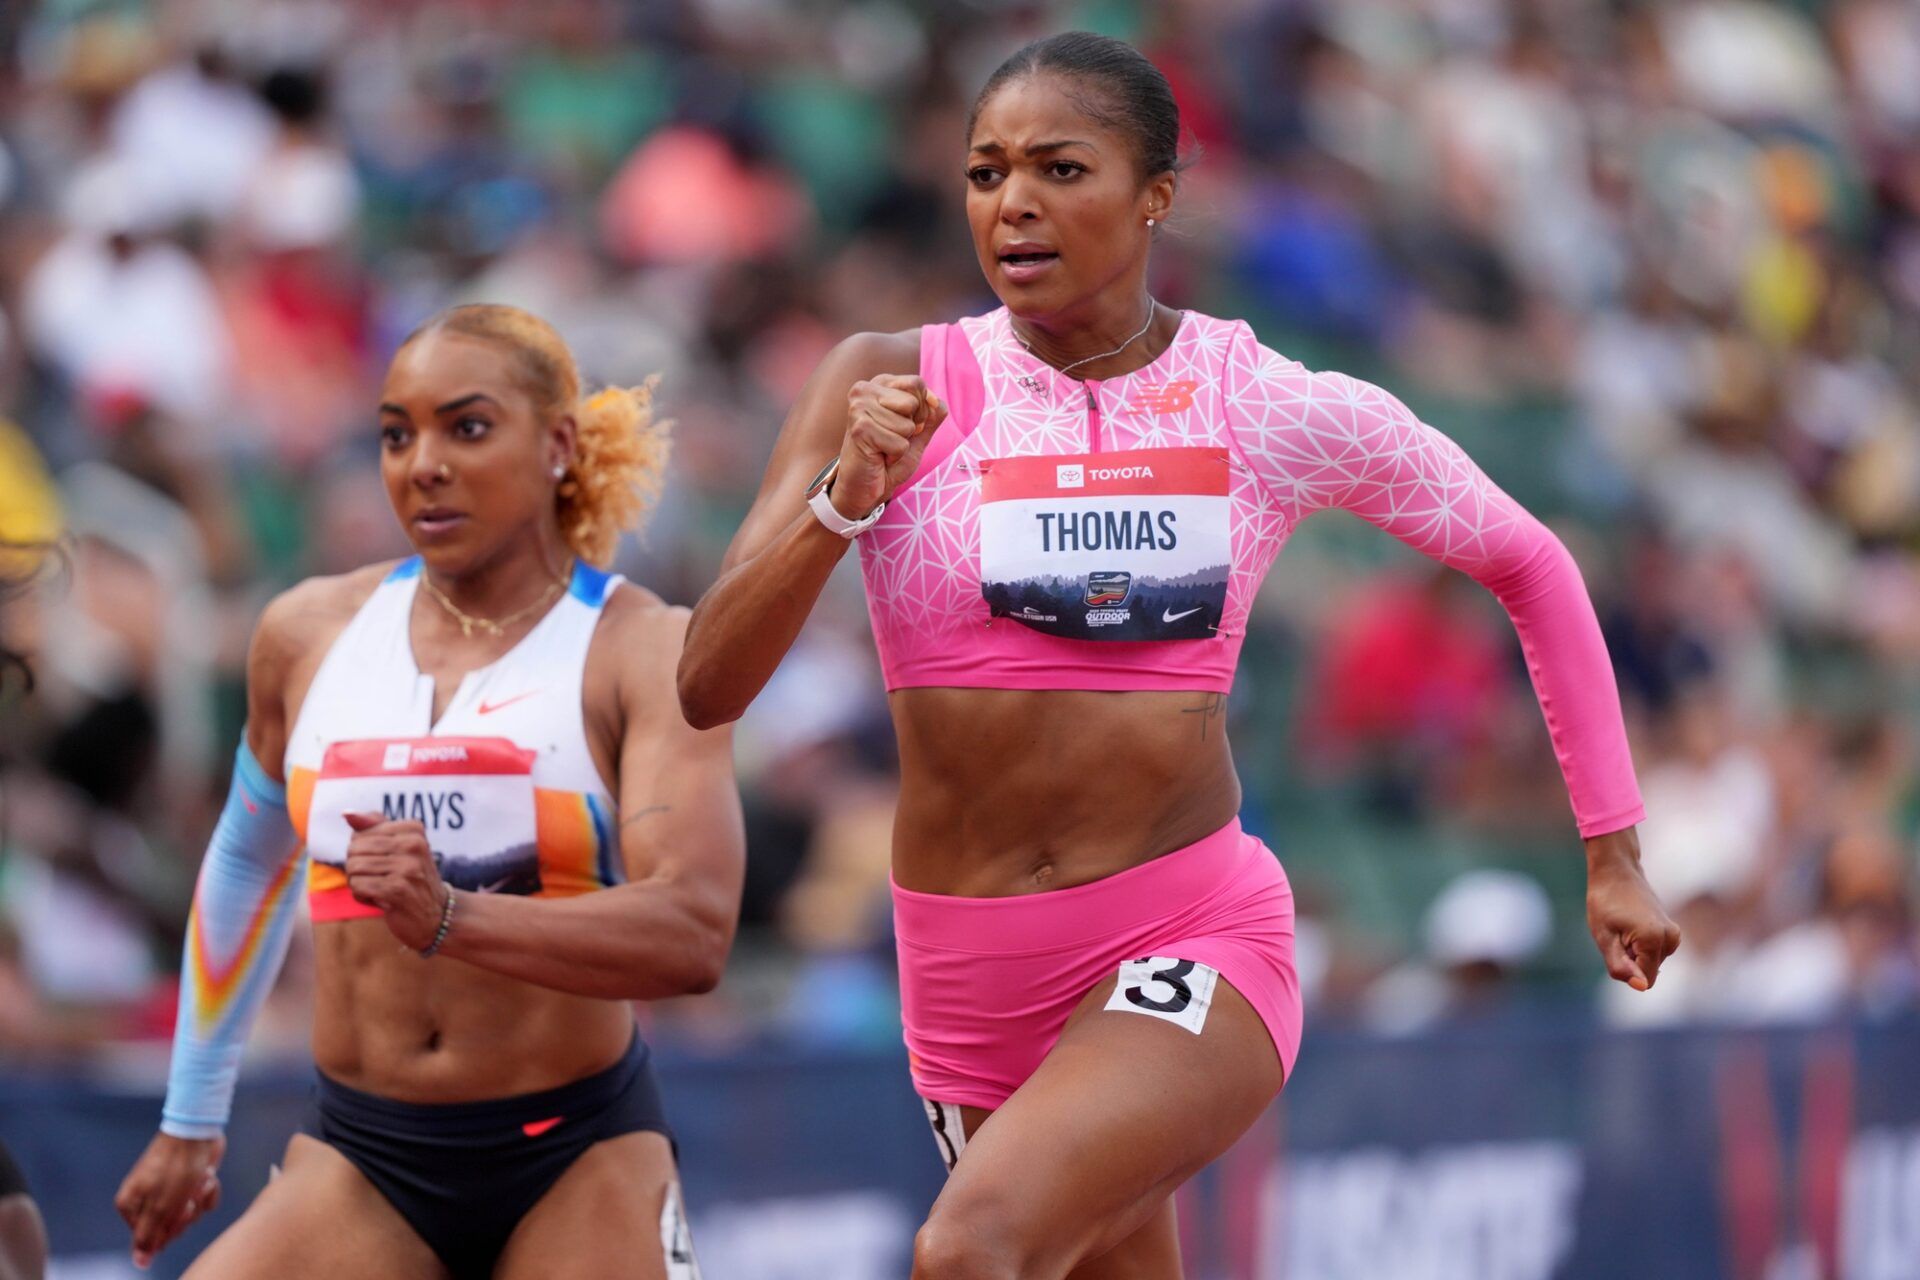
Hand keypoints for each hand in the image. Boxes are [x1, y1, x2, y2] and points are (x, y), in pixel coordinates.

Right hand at [116, 1131, 224, 1268]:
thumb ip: (148, 1236)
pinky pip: (204, 1201)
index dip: (167, 1230)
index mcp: (131, 1205)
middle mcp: (148, 1199)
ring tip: (199, 1180)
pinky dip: (209, 1191)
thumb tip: (139, 1263)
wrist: (198, 1130)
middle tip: (187, 1196)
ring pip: (191, 1216)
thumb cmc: (175, 1168)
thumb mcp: (160, 1207)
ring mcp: (170, 1191)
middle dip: (185, 1214)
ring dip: (199, 1200)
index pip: (150, 1239)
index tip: (174, 1212)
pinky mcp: (190, 1183)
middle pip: (171, 1229)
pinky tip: (209, 1175)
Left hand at [344, 812, 448, 950]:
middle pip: (354, 850)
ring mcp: (407, 867)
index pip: (360, 834)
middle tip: (378, 879)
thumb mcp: (398, 848)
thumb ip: (373, 827)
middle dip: (357, 868)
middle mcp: (413, 845)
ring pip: (353, 868)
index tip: (383, 863)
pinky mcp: (397, 889)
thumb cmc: (411, 879)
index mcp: (414, 829)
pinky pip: (357, 885)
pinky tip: (380, 900)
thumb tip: (347, 813)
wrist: (438, 915)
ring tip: (380, 889)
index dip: (362, 852)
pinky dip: (362, 896)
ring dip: (359, 883)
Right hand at [831, 374, 947, 518]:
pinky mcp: (860, 429)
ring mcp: (859, 408)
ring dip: (901, 443)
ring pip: (907, 425)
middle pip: (913, 402)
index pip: (916, 384)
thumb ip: (932, 415)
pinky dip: (895, 455)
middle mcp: (865, 391)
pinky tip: (878, 455)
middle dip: (912, 426)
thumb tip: (938, 401)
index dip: (921, 409)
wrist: (864, 486)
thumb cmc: (889, 456)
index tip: (903, 423)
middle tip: (891, 437)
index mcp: (880, 384)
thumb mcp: (917, 433)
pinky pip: (900, 444)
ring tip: (883, 447)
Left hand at [1585, 829, 1680, 990]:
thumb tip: (1641, 986)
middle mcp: (1671, 939)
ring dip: (1634, 952)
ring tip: (1623, 928)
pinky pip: (1654, 952)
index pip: (1644, 980)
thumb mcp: (1604, 938)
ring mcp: (1674, 935)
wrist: (1616, 872)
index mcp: (1655, 941)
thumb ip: (1620, 966)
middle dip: (1630, 961)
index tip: (1615, 946)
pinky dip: (1640, 945)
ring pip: (1651, 962)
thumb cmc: (1605, 903)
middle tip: (1617, 935)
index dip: (1625, 969)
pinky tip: (1630, 925)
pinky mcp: (1673, 932)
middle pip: (1648, 971)